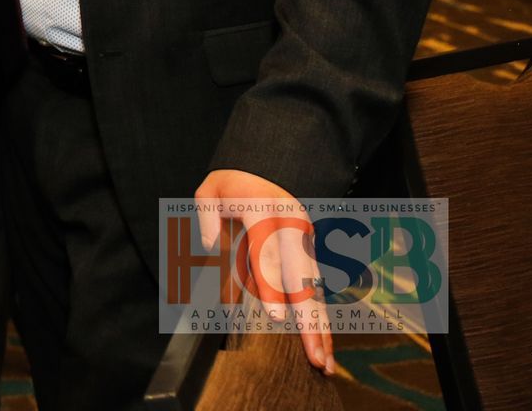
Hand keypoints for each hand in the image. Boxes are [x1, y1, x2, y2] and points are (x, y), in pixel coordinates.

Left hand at [195, 168, 334, 373]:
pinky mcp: (310, 255)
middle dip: (308, 320)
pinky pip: (315, 291)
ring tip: (324, 363)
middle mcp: (294, 228)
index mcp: (266, 211)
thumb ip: (207, 215)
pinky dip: (321, 321)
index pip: (268, 253)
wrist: (265, 168)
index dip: (273, 286)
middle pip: (302, 279)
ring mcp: (306, 242)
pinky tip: (324, 348)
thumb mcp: (210, 191)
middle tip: (313, 356)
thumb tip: (212, 244)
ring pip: (315, 290)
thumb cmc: (232, 187)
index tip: (278, 317)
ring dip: (321, 328)